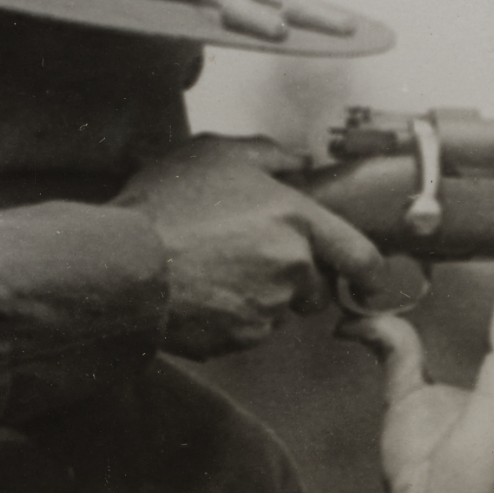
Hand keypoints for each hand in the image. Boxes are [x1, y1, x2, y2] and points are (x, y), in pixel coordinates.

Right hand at [118, 136, 391, 357]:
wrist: (124, 263)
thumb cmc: (167, 205)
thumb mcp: (217, 154)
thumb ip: (270, 155)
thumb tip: (300, 160)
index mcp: (297, 221)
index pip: (361, 256)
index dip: (369, 270)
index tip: (368, 277)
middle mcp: (291, 268)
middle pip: (316, 286)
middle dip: (295, 277)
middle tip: (251, 256)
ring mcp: (268, 308)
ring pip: (281, 309)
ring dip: (262, 296)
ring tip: (217, 269)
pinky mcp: (240, 338)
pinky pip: (249, 330)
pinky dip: (233, 316)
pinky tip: (203, 292)